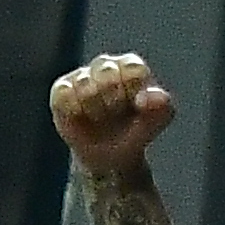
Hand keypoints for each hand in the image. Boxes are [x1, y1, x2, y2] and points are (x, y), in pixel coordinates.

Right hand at [49, 50, 175, 175]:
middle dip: (113, 100)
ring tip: (99, 118)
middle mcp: (106, 66)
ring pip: (85, 83)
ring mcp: (82, 76)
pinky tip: (81, 117)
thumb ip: (162, 107)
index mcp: (132, 67)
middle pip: (107, 72)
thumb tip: (155, 96)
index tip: (135, 107)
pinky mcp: (62, 89)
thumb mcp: (157, 122)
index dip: (133, 91)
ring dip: (94, 108)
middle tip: (115, 114)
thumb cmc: (134, 132)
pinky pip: (64, 93)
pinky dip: (73, 109)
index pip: (132, 69)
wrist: (109, 157)